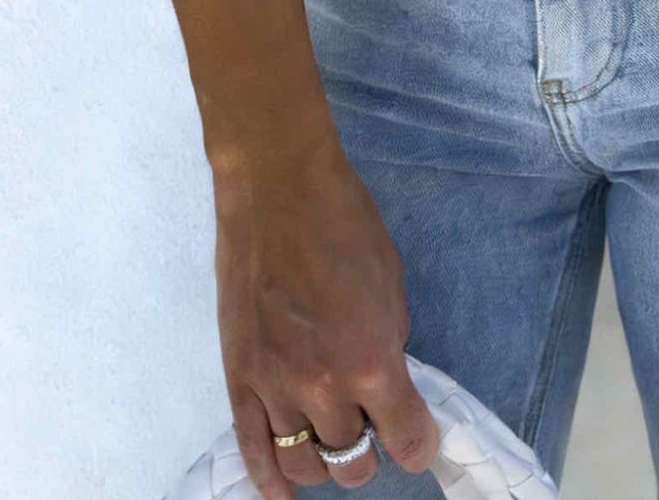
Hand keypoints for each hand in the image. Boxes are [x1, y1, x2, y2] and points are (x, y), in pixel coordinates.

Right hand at [213, 136, 439, 494]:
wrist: (279, 190)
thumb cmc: (345, 223)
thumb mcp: (392, 283)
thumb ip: (388, 341)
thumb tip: (384, 377)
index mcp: (371, 359)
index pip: (406, 437)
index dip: (418, 442)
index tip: (419, 438)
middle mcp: (323, 386)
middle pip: (352, 458)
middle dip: (370, 449)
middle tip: (373, 424)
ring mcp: (274, 386)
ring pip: (303, 462)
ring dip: (325, 461)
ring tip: (334, 441)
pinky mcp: (239, 379)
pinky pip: (252, 450)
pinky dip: (269, 479)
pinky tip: (283, 492)